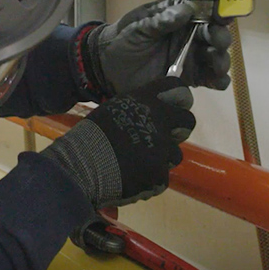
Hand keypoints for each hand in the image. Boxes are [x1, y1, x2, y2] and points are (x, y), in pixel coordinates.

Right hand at [41, 77, 195, 208]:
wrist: (81, 167)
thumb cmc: (90, 136)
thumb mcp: (113, 110)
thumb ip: (136, 109)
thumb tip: (151, 111)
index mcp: (145, 101)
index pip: (178, 89)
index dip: (179, 98)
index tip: (175, 106)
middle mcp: (159, 121)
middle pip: (188, 121)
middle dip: (179, 130)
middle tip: (163, 138)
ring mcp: (162, 149)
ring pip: (175, 154)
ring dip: (161, 159)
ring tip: (138, 164)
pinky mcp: (160, 174)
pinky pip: (162, 178)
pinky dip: (150, 181)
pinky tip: (132, 179)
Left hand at [78, 0, 231, 95]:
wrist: (109, 68)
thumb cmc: (123, 39)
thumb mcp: (138, 27)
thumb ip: (160, 20)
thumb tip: (185, 11)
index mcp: (178, 15)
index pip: (203, 9)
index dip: (216, 10)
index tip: (221, 15)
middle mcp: (190, 33)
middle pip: (214, 33)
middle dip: (220, 36)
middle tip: (217, 42)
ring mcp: (191, 55)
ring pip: (216, 56)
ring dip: (222, 59)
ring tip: (217, 65)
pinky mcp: (190, 76)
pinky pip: (210, 78)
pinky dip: (218, 80)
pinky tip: (217, 81)